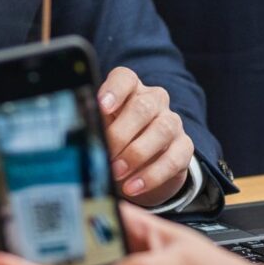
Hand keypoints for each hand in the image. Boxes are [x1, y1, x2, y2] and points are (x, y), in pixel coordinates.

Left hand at [97, 67, 193, 205]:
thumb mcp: (102, 131)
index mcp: (130, 90)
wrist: (143, 165)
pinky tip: (135, 186)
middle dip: (122, 133)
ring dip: (137, 154)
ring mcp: (172, 123)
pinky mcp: (184, 147)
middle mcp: (155, 101)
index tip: (102, 106)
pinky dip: (153, 175)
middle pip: (143, 106)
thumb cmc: (116, 142)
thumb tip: (79, 141)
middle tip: (106, 155)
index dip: (114, 90)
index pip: (124, 79)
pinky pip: (175, 158)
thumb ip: (93, 129)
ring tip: (118, 173)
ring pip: (162, 130)